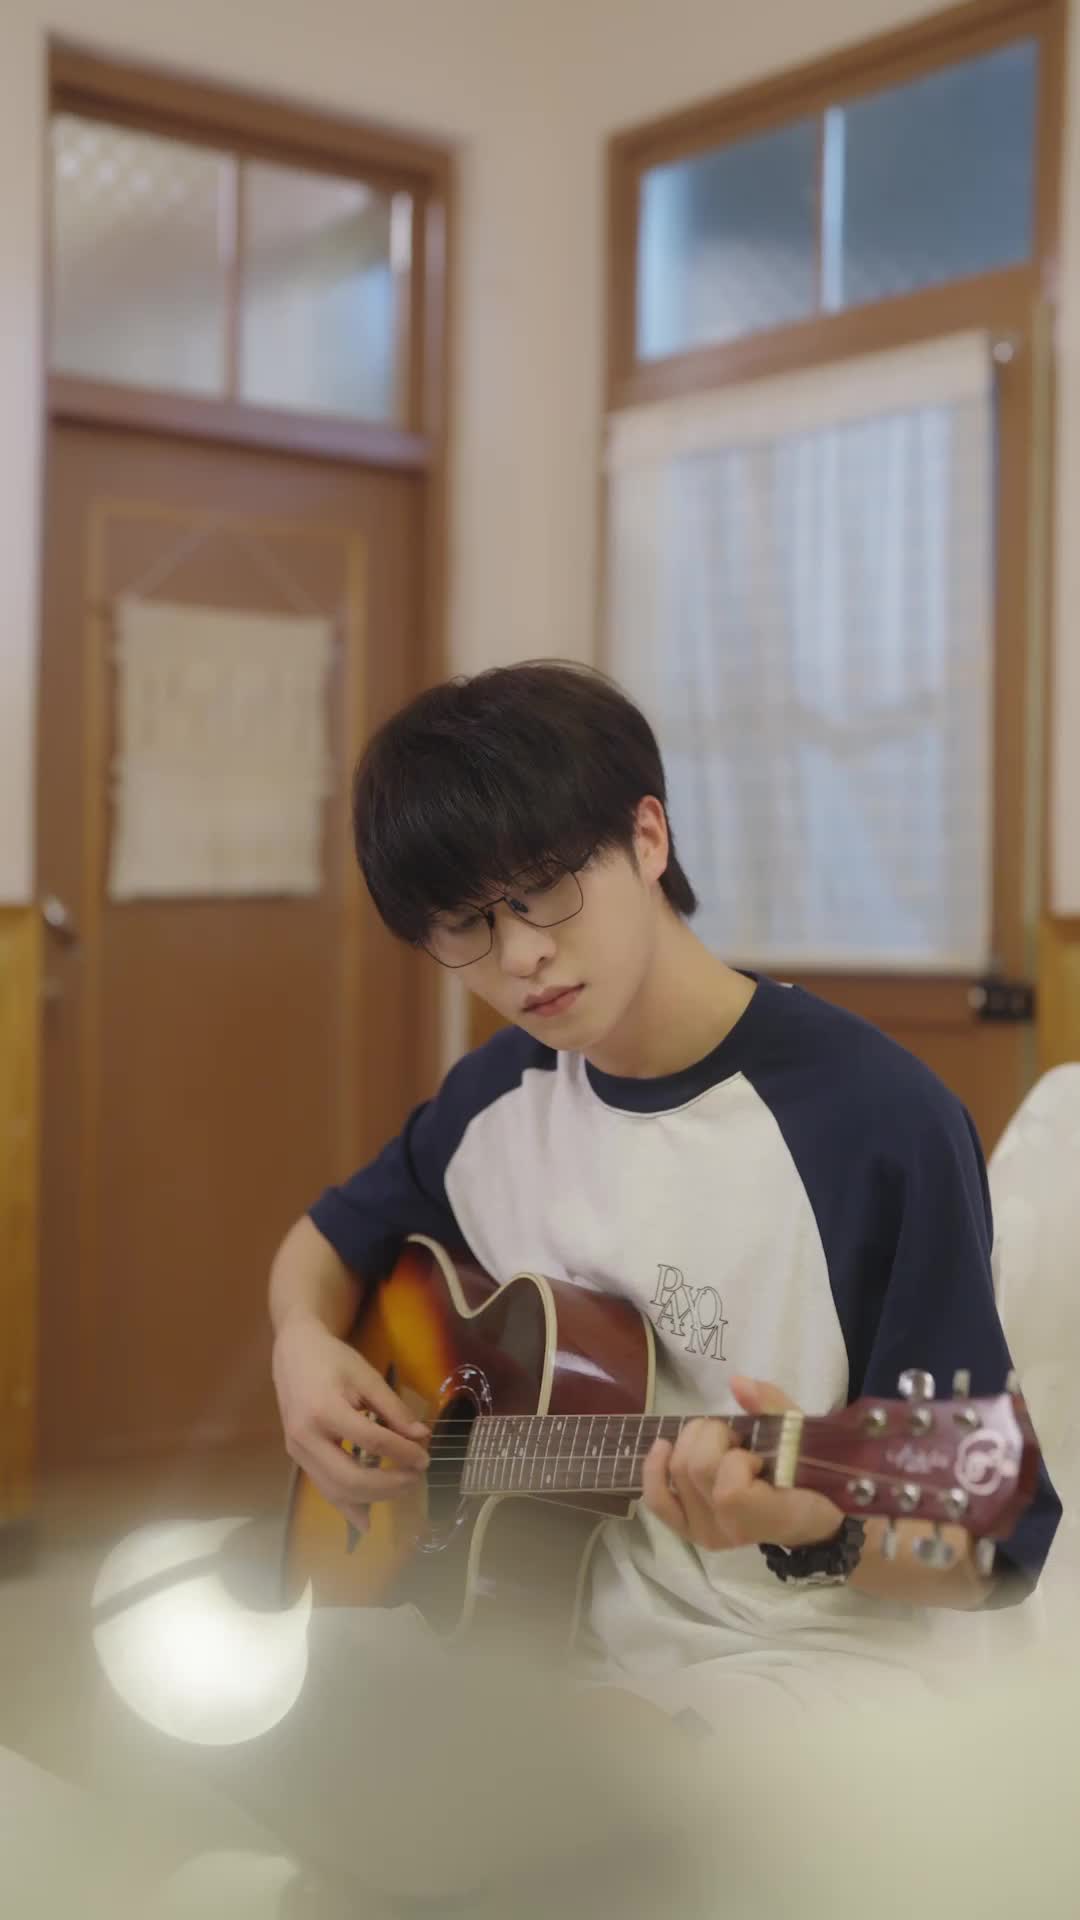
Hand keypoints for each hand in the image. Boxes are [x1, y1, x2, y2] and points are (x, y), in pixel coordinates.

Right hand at [272, 1315, 428, 1534]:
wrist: (293, 1352)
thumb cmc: (332, 1359)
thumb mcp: (367, 1376)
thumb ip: (393, 1409)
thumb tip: (421, 1437)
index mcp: (324, 1411)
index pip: (372, 1442)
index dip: (403, 1453)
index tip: (425, 1456)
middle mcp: (305, 1437)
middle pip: (351, 1477)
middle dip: (389, 1485)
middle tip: (416, 1478)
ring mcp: (297, 1451)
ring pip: (335, 1490)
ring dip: (372, 1497)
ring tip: (402, 1488)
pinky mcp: (297, 1457)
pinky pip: (323, 1488)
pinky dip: (346, 1505)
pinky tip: (366, 1521)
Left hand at [641, 1377, 843, 1551]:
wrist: (810, 1515)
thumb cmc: (811, 1474)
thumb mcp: (803, 1435)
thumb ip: (774, 1408)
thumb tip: (738, 1383)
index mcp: (768, 1517)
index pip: (730, 1492)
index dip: (740, 1460)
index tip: (760, 1456)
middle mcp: (731, 1530)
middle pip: (695, 1468)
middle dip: (716, 1436)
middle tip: (739, 1441)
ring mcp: (706, 1532)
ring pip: (677, 1470)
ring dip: (696, 1442)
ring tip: (721, 1446)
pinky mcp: (689, 1528)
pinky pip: (657, 1499)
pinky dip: (654, 1469)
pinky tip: (663, 1447)